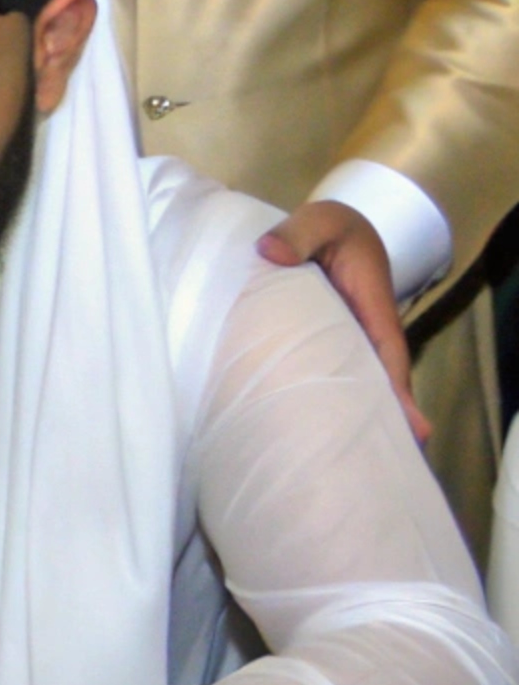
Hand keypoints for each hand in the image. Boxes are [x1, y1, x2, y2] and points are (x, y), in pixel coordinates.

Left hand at [257, 201, 428, 441]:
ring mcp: (344, 342)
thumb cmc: (331, 228)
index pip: (388, 356)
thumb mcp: (319, 220)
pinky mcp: (321, 346)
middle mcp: (363, 333)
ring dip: (349, 418)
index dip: (396, 392)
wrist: (325, 232)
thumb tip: (271, 254)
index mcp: (372, 308)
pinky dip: (323, 402)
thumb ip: (298, 233)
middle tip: (375, 463)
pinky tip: (305, 433)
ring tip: (338, 462)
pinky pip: (326, 376)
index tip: (413, 430)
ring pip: (351, 385)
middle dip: (379, 422)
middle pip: (375, 384)